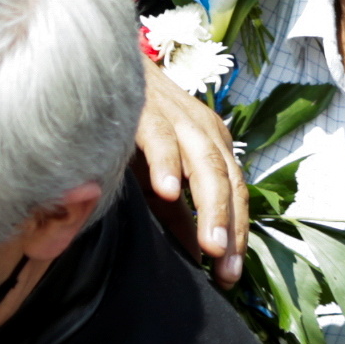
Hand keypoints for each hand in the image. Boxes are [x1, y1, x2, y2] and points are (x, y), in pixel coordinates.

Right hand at [135, 59, 246, 285]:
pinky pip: (161, 137)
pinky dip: (166, 163)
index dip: (237, 234)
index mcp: (214, 146)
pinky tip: (166, 191)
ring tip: (210, 245)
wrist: (108, 67)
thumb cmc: (136, 127)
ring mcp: (178, 117)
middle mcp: (205, 130)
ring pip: (204, 162)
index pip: (236, 193)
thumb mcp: (161, 176)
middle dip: (229, 227)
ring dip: (210, 205)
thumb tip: (198, 259)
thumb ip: (179, 216)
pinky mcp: (146, 110)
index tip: (230, 276)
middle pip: (227, 182)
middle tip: (226, 268)